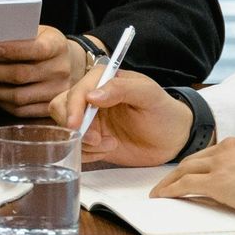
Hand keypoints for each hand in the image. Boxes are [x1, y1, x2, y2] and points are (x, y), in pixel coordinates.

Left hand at [0, 25, 81, 117]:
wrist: (72, 64)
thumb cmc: (47, 45)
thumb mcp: (40, 32)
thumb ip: (21, 35)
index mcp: (57, 46)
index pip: (36, 49)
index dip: (14, 50)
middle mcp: (60, 70)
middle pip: (22, 75)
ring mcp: (57, 92)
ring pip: (19, 96)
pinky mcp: (51, 109)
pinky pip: (22, 111)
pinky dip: (2, 103)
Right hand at [51, 65, 196, 165]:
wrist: (172, 139)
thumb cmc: (164, 112)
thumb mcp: (149, 95)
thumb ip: (122, 90)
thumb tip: (92, 95)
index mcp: (103, 80)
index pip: (77, 91)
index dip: (73, 108)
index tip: (76, 125)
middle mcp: (92, 98)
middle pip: (61, 108)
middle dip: (76, 128)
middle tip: (96, 140)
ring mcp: (89, 120)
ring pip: (65, 130)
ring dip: (85, 143)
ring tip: (111, 144)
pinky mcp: (91, 140)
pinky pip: (75, 147)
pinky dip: (88, 153)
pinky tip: (109, 149)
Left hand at [154, 138, 234, 221]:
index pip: (211, 153)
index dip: (197, 164)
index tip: (190, 172)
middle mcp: (228, 149)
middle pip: (193, 159)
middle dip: (176, 171)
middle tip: (165, 182)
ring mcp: (220, 164)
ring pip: (184, 170)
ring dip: (168, 182)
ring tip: (158, 192)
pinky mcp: (217, 183)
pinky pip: (184, 186)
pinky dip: (169, 191)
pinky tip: (161, 198)